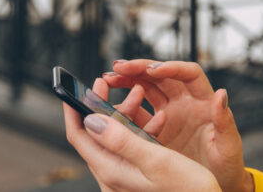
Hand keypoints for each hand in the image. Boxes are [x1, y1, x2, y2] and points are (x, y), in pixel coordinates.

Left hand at [64, 77, 220, 191]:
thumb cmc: (186, 189)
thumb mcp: (155, 159)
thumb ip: (122, 140)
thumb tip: (91, 120)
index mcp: (112, 169)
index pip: (79, 135)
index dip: (76, 107)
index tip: (79, 85)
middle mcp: (113, 173)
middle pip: (95, 132)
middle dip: (104, 103)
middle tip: (112, 81)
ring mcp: (125, 173)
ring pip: (115, 134)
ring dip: (127, 111)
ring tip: (143, 93)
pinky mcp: (138, 171)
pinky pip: (131, 142)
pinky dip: (141, 125)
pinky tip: (160, 118)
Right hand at [102, 60, 251, 191]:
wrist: (215, 185)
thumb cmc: (228, 165)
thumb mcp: (228, 145)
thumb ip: (224, 120)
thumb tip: (221, 93)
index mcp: (204, 101)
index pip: (188, 73)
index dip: (171, 67)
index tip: (153, 69)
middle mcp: (186, 103)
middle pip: (162, 76)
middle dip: (141, 68)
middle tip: (119, 67)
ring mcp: (170, 114)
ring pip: (148, 90)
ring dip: (128, 81)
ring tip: (108, 79)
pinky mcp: (157, 130)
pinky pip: (139, 115)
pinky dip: (125, 107)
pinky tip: (110, 106)